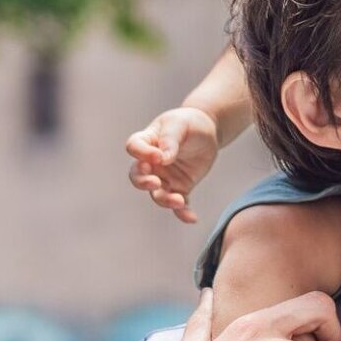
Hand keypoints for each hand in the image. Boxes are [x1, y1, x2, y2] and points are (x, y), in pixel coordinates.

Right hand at [126, 107, 221, 222]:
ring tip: (178, 201)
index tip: (158, 155)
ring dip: (165, 200)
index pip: (134, 147)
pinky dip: (183, 213)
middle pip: (137, 176)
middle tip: (155, 182)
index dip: (141, 154)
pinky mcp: (180, 188)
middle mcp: (151, 163)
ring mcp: (164, 177)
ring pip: (157, 194)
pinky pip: (179, 204)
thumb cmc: (188, 123)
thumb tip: (164, 159)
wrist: (207, 131)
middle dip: (143, 182)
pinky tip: (192, 218)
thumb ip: (170, 139)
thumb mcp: (180, 124)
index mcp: (147, 141)